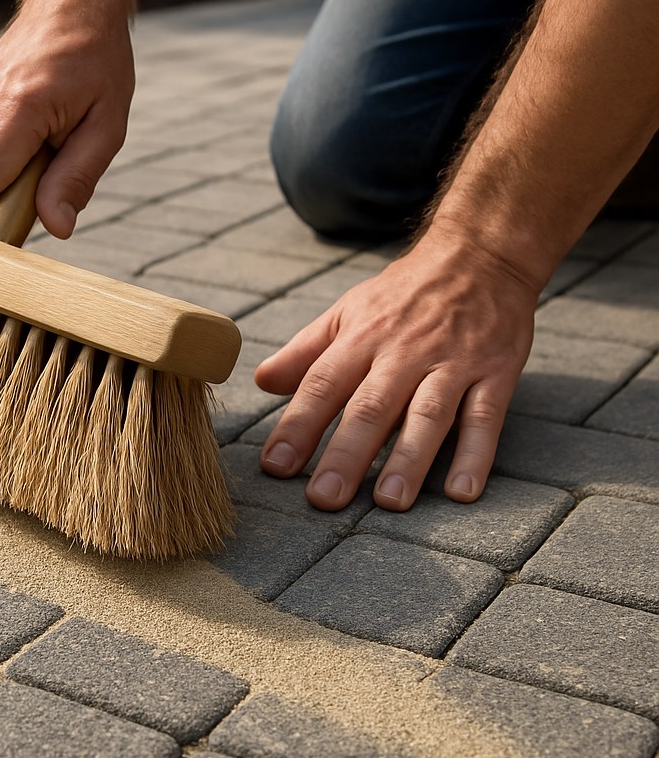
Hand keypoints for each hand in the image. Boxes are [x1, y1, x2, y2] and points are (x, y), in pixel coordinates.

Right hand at [0, 0, 134, 236]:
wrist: (73, 2)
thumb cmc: (98, 64)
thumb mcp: (107, 126)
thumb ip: (78, 178)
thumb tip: (55, 228)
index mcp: (18, 106)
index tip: (25, 219)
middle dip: (2, 197)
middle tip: (46, 175)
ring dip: (1, 175)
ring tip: (41, 145)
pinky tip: (26, 132)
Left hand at [254, 224, 537, 510]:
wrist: (480, 256)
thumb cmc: (404, 295)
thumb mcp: (349, 311)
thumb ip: (306, 351)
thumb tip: (261, 381)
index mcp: (362, 337)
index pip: (322, 385)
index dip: (298, 426)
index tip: (275, 466)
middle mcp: (405, 352)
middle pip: (371, 407)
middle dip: (346, 454)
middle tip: (325, 498)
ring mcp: (453, 363)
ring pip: (427, 416)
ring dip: (408, 460)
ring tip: (388, 502)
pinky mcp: (496, 373)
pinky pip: (484, 418)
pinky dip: (475, 455)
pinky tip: (461, 493)